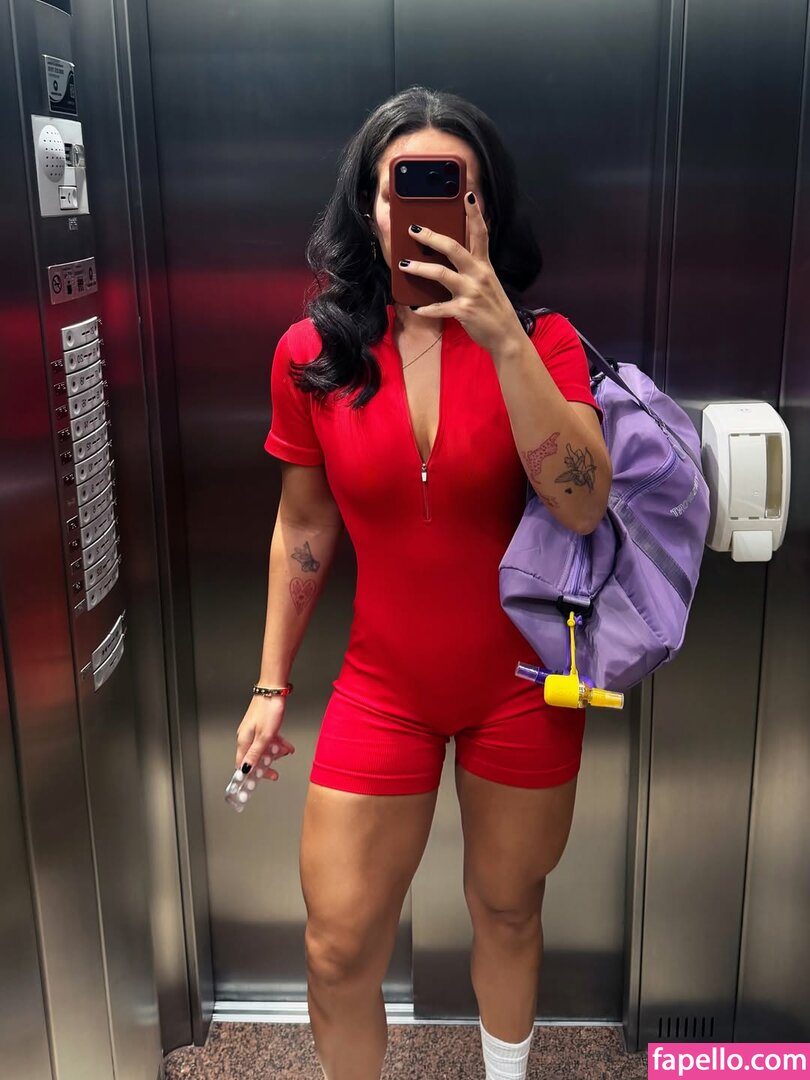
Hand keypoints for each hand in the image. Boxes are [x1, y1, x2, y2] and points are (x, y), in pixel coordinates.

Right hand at [235, 695, 295, 780]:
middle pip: (253, 758)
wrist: (274, 690)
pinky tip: (286, 746)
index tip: (256, 783)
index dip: (249, 775)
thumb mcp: (264, 736)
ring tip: (285, 753)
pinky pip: (267, 739)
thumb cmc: (268, 710)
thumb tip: (246, 769)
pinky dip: (276, 744)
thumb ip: (255, 754)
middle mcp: (246, 736)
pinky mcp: (261, 725)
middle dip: (265, 766)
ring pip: (262, 748)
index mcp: (243, 740)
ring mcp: (253, 730)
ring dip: (274, 753)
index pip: (242, 764)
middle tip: (274, 774)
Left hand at [399, 192, 522, 354]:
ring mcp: (471, 292)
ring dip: (419, 268)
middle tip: (413, 229)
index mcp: (484, 266)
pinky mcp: (463, 311)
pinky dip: (425, 308)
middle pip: (453, 248)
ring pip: (441, 274)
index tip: (467, 196)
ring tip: (403, 264)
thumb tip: (449, 259)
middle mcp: (478, 275)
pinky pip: (439, 308)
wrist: (507, 336)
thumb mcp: (488, 283)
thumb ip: (472, 270)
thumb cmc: (493, 309)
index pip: (481, 234)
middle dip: (431, 237)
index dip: (474, 214)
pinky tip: (415, 308)